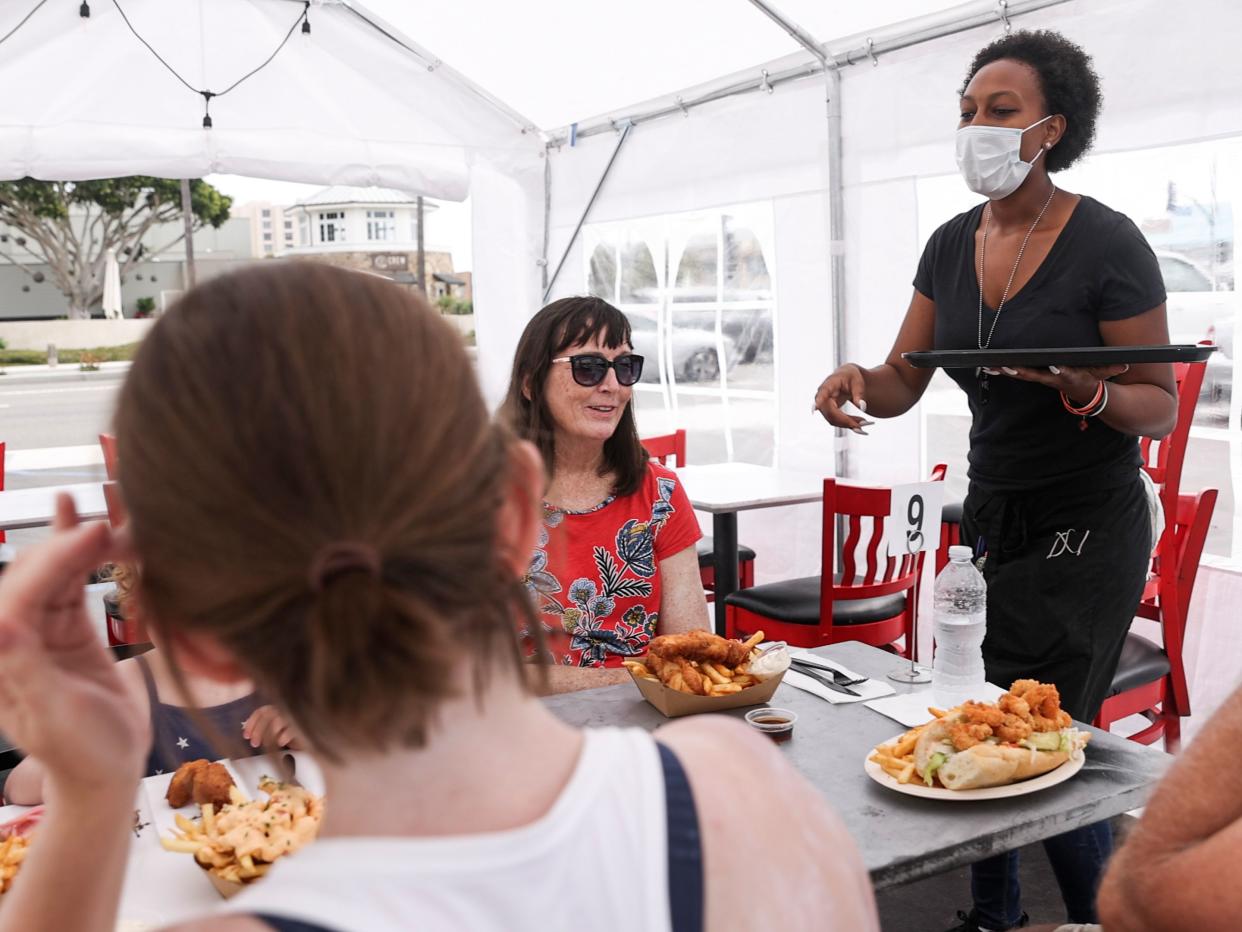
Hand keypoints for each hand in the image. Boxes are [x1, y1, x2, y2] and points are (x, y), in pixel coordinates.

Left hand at [0, 496, 143, 797]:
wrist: (108, 771)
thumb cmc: (80, 752)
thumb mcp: (53, 714)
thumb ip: (26, 669)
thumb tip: (5, 625)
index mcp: (4, 660)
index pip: (22, 599)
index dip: (54, 562)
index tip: (90, 536)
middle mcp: (16, 641)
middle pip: (35, 579)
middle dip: (65, 547)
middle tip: (106, 524)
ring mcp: (43, 634)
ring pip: (53, 576)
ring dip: (73, 544)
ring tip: (100, 515)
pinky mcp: (69, 632)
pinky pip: (70, 585)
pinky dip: (75, 553)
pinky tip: (73, 517)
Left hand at [243, 705, 301, 749]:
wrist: (316, 733)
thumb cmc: (295, 732)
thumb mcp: (278, 729)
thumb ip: (266, 727)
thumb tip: (248, 732)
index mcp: (278, 707)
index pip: (261, 711)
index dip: (251, 723)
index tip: (246, 736)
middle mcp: (285, 708)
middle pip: (267, 716)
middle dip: (258, 731)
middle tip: (254, 744)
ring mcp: (295, 714)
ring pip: (277, 722)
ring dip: (268, 735)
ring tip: (266, 746)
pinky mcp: (303, 723)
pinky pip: (290, 729)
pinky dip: (282, 737)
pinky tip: (280, 743)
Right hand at [813, 364, 874, 432]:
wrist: (846, 378)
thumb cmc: (851, 377)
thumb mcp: (858, 382)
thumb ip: (859, 394)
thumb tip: (862, 407)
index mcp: (830, 383)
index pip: (823, 391)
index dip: (819, 399)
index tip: (816, 407)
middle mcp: (823, 395)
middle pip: (830, 412)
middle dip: (845, 420)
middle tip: (862, 424)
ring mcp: (823, 404)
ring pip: (832, 419)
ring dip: (847, 423)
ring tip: (864, 422)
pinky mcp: (827, 411)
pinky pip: (835, 421)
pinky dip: (847, 423)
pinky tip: (858, 423)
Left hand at [986, 363, 1128, 401]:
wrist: (1083, 395)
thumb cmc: (1092, 379)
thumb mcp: (1103, 374)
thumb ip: (1112, 368)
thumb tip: (1125, 365)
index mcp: (1068, 377)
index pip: (1064, 373)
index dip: (1060, 371)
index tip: (1055, 366)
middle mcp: (1051, 379)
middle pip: (1034, 376)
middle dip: (1020, 372)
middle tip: (1007, 367)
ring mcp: (1041, 379)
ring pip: (1021, 375)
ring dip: (1005, 371)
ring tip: (990, 366)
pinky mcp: (1035, 377)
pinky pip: (1016, 373)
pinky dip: (1003, 370)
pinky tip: (988, 366)